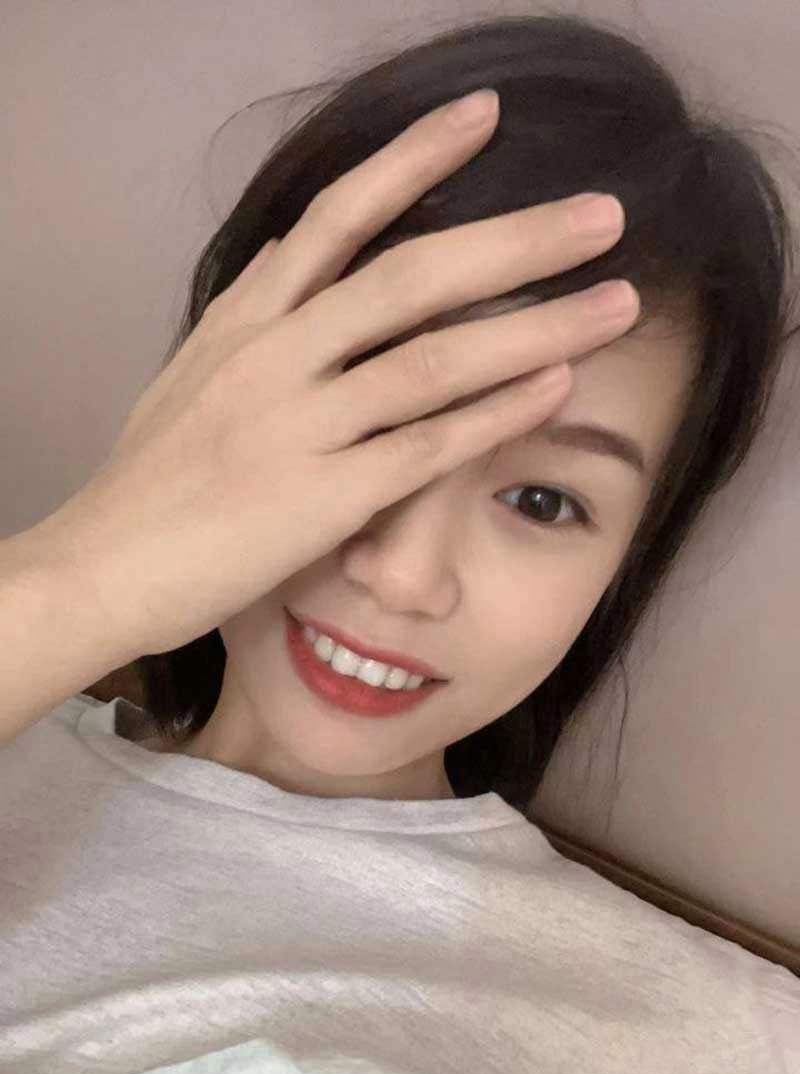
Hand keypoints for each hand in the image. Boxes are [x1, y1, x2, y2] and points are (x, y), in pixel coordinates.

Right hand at [33, 89, 638, 662]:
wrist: (99, 568)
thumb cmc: (147, 485)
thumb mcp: (190, 379)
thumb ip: (252, 323)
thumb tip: (296, 260)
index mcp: (245, 322)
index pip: (336, 216)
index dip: (413, 160)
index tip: (483, 118)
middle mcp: (275, 357)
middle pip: (412, 274)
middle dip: (516, 238)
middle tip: (605, 213)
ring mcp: (299, 425)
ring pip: (435, 357)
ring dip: (536, 324)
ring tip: (618, 300)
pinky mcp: (320, 500)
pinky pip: (425, 447)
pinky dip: (495, 413)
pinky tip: (557, 387)